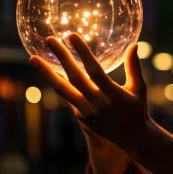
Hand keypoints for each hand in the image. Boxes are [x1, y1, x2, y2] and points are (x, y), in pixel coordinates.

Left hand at [29, 33, 149, 147]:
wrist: (131, 137)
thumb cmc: (137, 108)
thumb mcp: (139, 88)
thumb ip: (134, 67)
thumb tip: (133, 44)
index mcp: (113, 95)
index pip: (95, 71)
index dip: (83, 53)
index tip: (72, 36)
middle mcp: (97, 104)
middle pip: (75, 77)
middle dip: (62, 56)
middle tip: (50, 39)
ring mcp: (87, 112)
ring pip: (63, 90)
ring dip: (46, 73)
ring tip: (33, 58)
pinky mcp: (81, 117)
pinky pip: (67, 96)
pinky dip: (58, 83)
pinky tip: (49, 71)